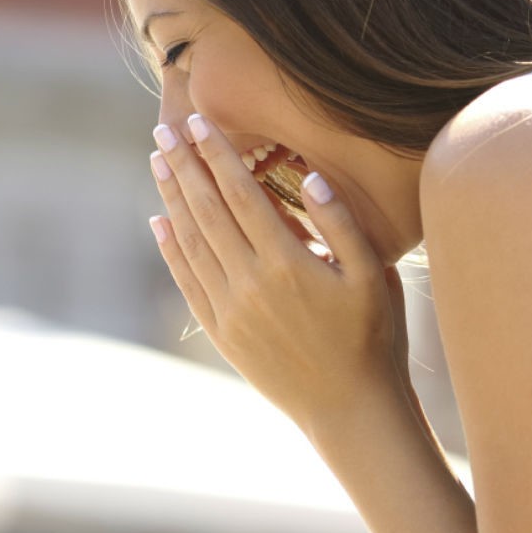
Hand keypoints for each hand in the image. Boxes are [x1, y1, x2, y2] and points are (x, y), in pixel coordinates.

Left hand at [147, 113, 410, 424]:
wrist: (350, 408)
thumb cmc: (373, 337)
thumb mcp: (373, 275)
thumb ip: (341, 223)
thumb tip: (309, 176)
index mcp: (288, 262)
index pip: (241, 194)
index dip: (217, 155)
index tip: (197, 123)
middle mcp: (250, 282)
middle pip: (207, 211)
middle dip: (184, 167)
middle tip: (163, 131)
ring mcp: (230, 309)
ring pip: (191, 242)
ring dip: (172, 199)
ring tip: (158, 164)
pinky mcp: (221, 332)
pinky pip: (187, 281)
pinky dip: (170, 249)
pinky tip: (159, 222)